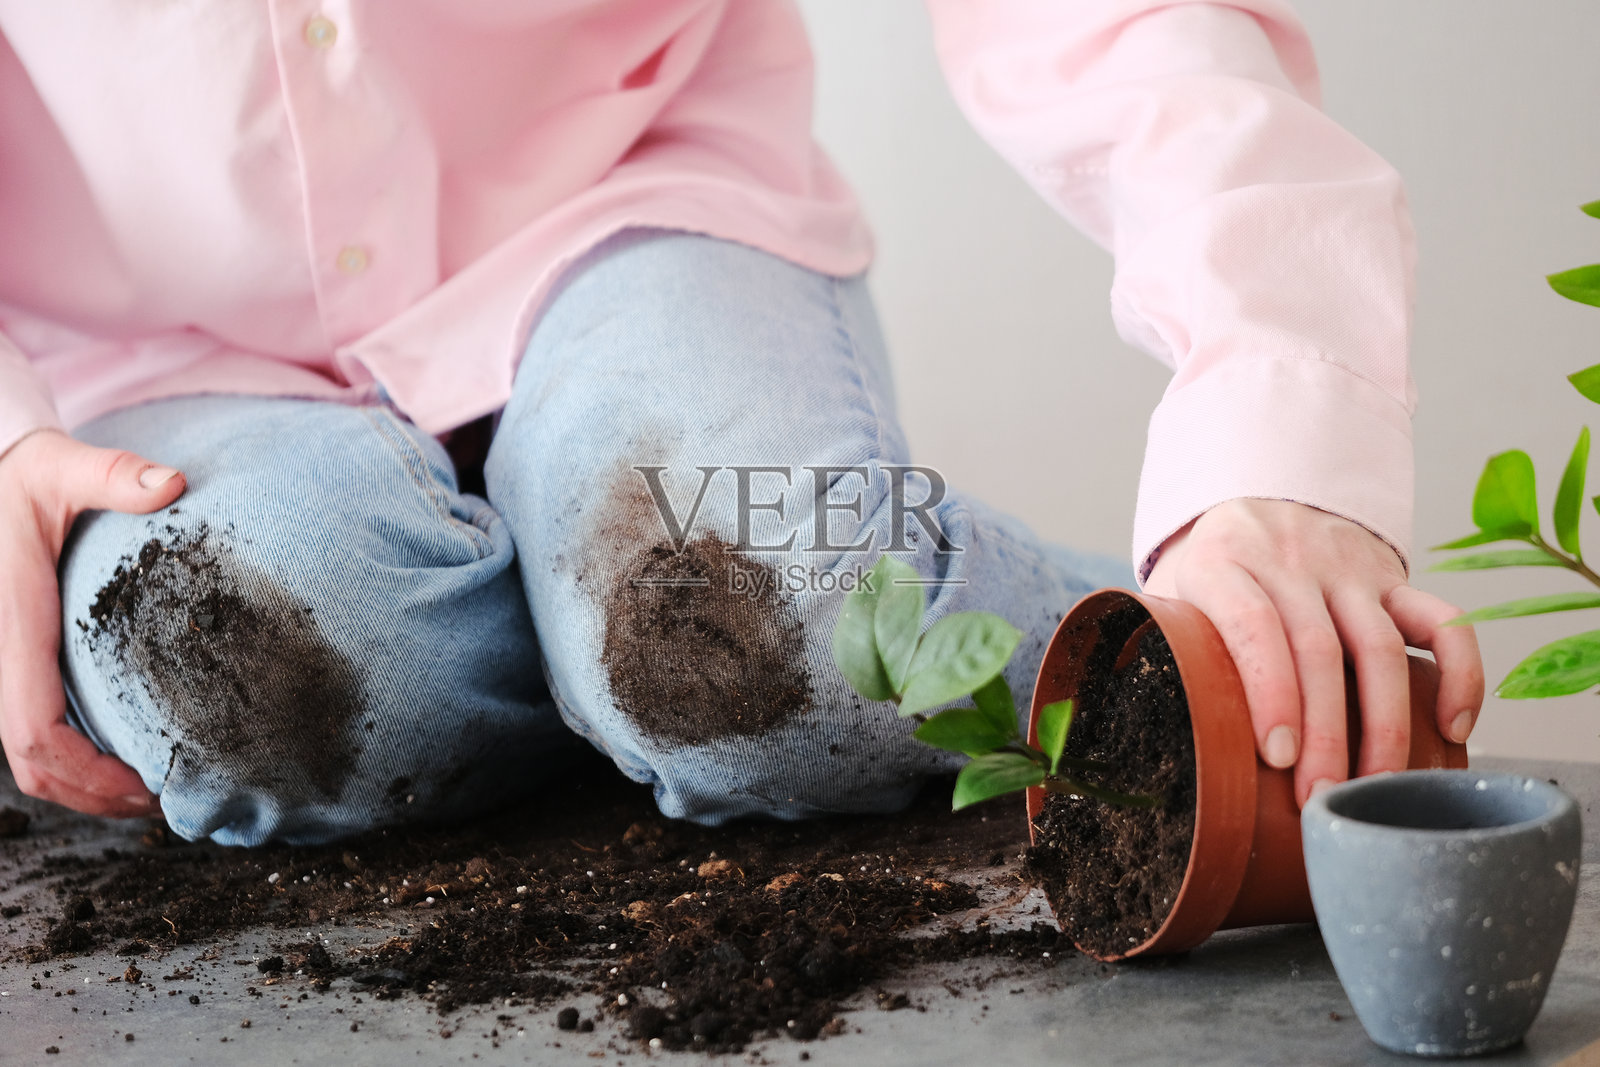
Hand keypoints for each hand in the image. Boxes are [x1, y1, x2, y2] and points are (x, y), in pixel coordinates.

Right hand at [0, 429, 185, 816]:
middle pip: (32, 763)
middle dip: (91, 795)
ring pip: (32, 757)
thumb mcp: (60, 467)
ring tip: (152, 790)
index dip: (81, 770)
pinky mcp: (28, 661)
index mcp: (17, 627)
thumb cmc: (22, 474)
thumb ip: (113, 475)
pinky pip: (44, 728)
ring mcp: (15, 663)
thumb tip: (171, 484)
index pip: (32, 728)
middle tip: (162, 801)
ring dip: (86, 786)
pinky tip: (129, 754)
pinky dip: (81, 759)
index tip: (140, 785)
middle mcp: (8, 655)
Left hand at [1144, 499, 1483, 805]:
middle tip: (1320, 800)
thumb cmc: (1212, 575)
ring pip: (1379, 648)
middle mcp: (1288, 562)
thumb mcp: (1174, 594)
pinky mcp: (1393, 578)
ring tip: (1375, 787)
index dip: (1270, 693)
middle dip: (1325, 735)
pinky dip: (1460, 674)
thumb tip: (1154, 735)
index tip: (1278, 756)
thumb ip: (1166, 647)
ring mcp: (1347, 570)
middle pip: (1318, 651)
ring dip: (1384, 726)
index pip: (1253, 626)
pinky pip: (1442, 620)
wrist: (1262, 501)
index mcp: (1223, 564)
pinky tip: (1455, 729)